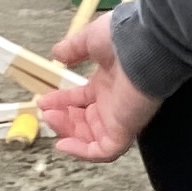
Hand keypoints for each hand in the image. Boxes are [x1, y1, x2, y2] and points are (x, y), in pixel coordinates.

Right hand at [37, 15, 161, 163]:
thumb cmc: (125, 38)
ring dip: (68, 133)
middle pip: (86, 121)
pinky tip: (63, 144)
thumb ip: (73, 49)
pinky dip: (83, 152)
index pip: (83, 100)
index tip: (44, 101)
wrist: (147, 45)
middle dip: (63, 119)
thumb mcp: (89, 39)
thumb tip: (58, 54)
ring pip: (92, 137)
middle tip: (46, 112)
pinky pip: (104, 151)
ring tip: (51, 119)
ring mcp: (120, 117)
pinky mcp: (125, 129)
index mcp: (109, 83)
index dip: (61, 102)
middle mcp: (115, 102)